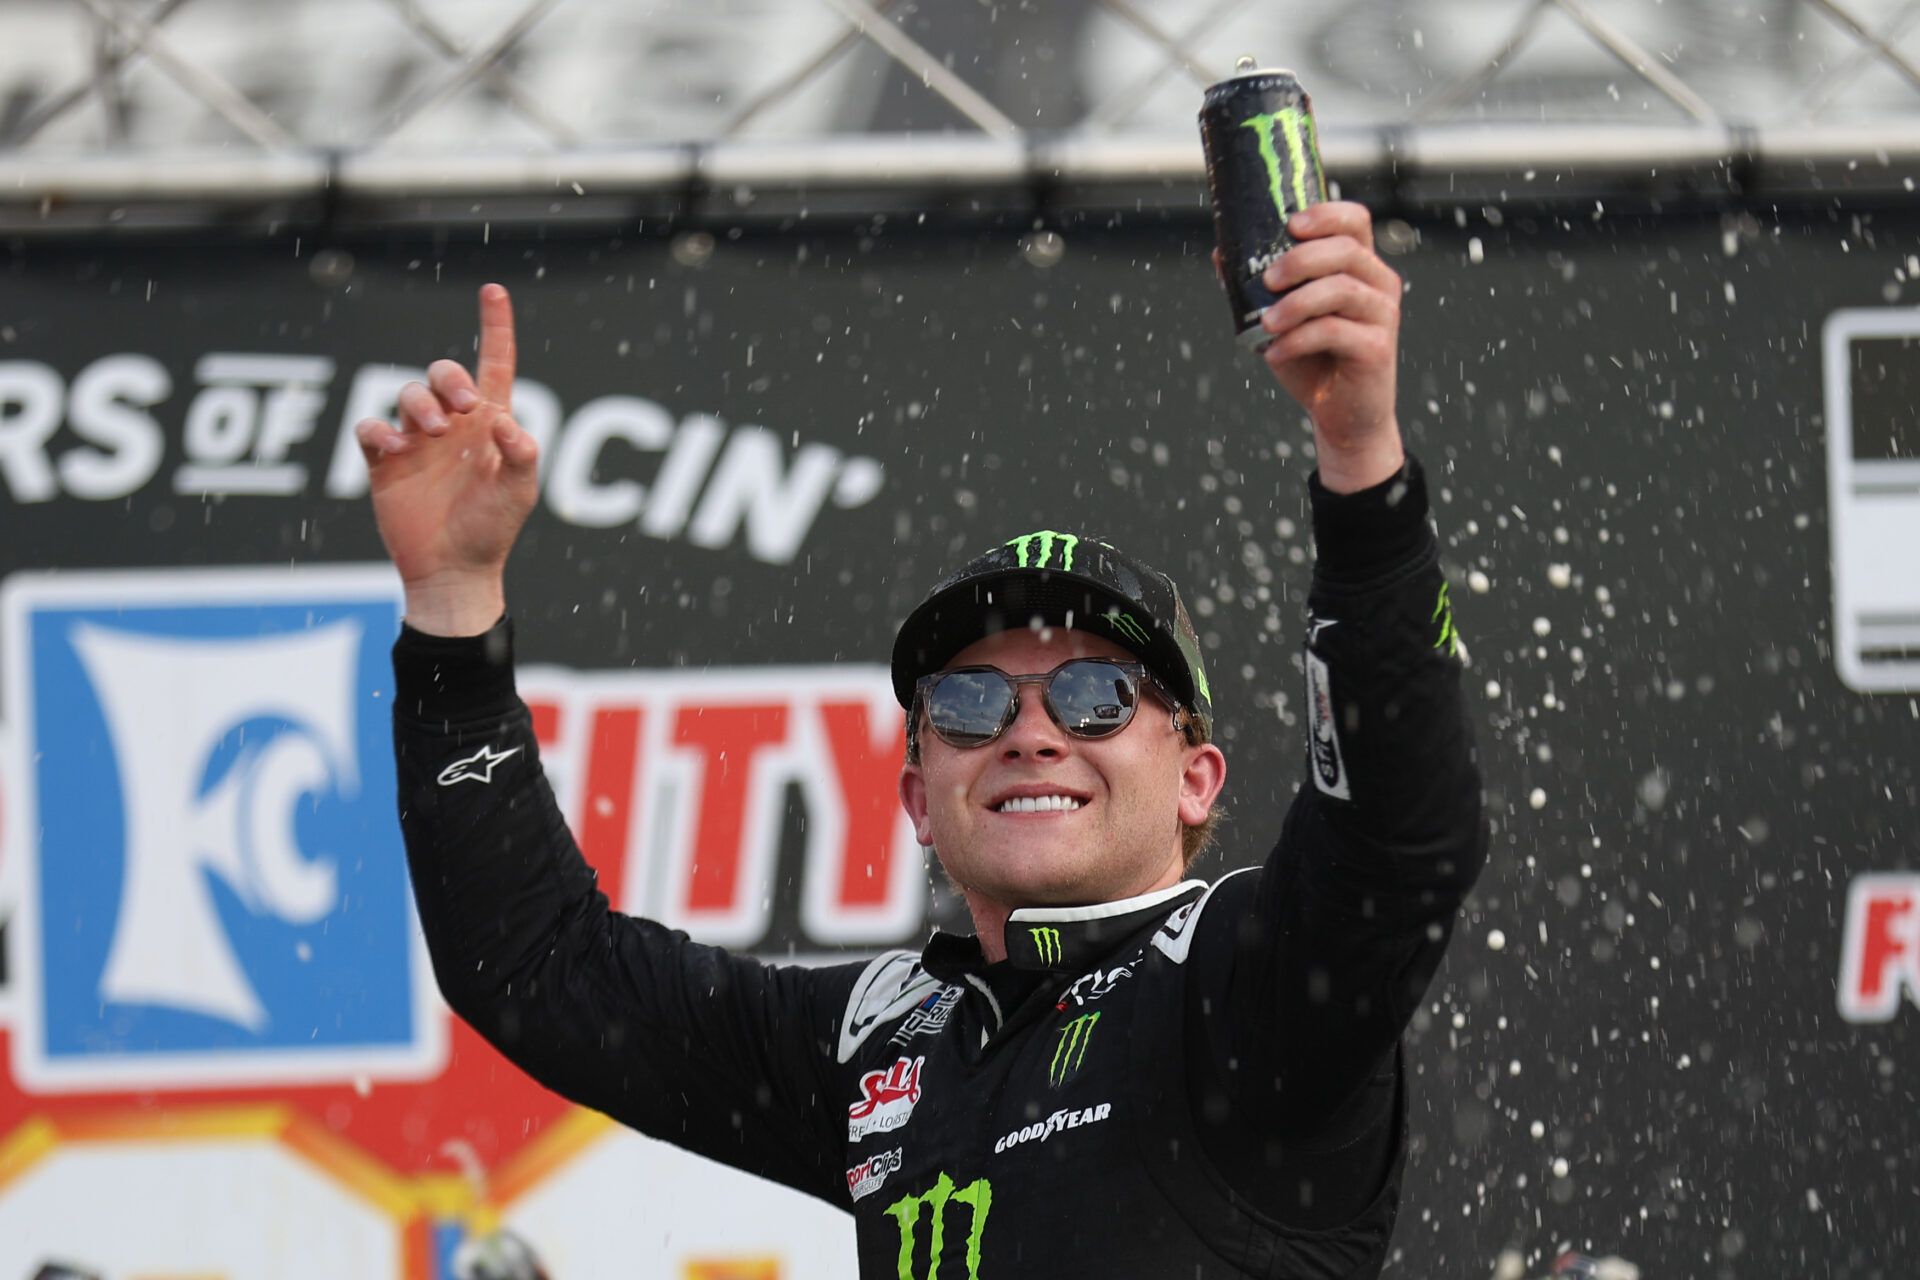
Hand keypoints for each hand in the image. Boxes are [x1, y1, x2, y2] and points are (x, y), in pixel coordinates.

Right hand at [356, 284, 539, 635]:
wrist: (453, 570)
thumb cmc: (492, 530)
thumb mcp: (518, 492)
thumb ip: (520, 455)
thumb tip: (508, 422)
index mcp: (490, 424)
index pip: (495, 364)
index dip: (495, 327)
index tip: (493, 290)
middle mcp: (453, 425)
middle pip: (444, 373)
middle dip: (449, 377)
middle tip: (462, 408)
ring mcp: (416, 441)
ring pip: (407, 394)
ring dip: (418, 404)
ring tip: (429, 434)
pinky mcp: (383, 461)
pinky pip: (370, 427)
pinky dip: (378, 430)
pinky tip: (395, 449)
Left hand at [1256, 201, 1405, 492]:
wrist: (1340, 415)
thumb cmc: (1312, 361)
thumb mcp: (1280, 319)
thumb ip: (1256, 287)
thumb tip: (1220, 253)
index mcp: (1359, 267)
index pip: (1355, 221)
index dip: (1326, 214)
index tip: (1291, 225)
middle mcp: (1378, 284)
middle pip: (1345, 250)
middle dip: (1300, 260)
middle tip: (1266, 279)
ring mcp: (1382, 314)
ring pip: (1341, 289)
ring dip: (1296, 303)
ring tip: (1266, 324)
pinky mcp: (1377, 347)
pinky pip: (1334, 331)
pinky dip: (1297, 340)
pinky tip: (1275, 354)